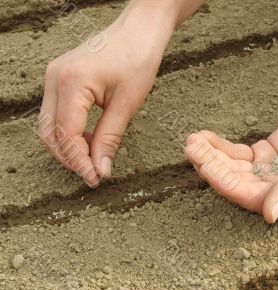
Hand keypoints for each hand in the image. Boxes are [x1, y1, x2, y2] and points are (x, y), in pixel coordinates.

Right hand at [38, 2, 175, 186]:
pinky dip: (70, 131)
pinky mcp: (60, 78)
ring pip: (49, 124)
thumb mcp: (127, 104)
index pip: (67, 135)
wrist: (139, 31)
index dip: (79, 162)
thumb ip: (109, 138)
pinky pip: (57, 112)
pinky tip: (91, 139)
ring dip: (68, 146)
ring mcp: (54, 77)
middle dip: (69, 157)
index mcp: (70, 83)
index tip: (95, 179)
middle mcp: (54, 79)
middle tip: (93, 173)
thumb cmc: (137, 59)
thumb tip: (100, 169)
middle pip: (50, 132)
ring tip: (93, 158)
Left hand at [185, 98, 277, 222]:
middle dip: (211, 165)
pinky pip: (238, 153)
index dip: (223, 181)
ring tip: (192, 140)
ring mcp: (267, 171)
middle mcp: (274, 190)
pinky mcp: (265, 154)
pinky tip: (205, 137)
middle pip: (234, 180)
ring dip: (211, 154)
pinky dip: (221, 146)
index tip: (203, 165)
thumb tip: (269, 216)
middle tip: (190, 147)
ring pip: (232, 166)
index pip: (248, 196)